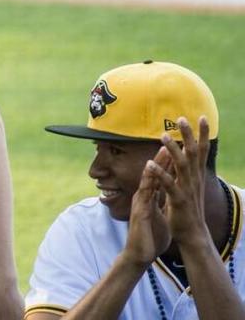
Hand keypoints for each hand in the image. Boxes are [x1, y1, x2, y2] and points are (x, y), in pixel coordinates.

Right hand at [123, 148, 171, 266]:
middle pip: (153, 174)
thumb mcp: (158, 218)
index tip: (173, 151)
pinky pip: (146, 192)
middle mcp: (143, 198)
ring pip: (149, 179)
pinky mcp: (140, 210)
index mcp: (149, 200)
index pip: (158, 179)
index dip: (165, 165)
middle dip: (161, 158)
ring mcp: (140, 202)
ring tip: (164, 150)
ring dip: (157, 164)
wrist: (139, 255)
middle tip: (169, 142)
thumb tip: (164, 200)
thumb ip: (159, 206)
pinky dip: (149, 179)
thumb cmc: (149, 239)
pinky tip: (151, 169)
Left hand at [148, 116, 210, 243]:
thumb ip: (186, 172)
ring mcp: (187, 189)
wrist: (192, 235)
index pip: (200, 151)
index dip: (202, 134)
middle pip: (193, 153)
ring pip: (181, 165)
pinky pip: (168, 184)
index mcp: (195, 176)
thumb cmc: (187, 210)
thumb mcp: (188, 187)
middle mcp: (193, 180)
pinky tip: (150, 163)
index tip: (202, 117)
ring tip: (163, 135)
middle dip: (188, 135)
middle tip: (182, 118)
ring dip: (172, 149)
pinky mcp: (179, 200)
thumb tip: (183, 156)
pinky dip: (160, 173)